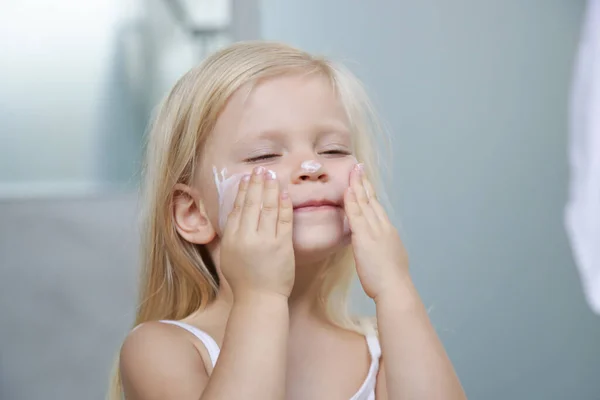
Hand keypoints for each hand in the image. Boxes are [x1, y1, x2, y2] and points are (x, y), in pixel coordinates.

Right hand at [220, 166, 294, 299]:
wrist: (259, 300)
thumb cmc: (244, 280)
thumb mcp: (229, 256)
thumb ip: (232, 234)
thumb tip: (236, 212)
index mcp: (232, 239)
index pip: (237, 208)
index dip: (242, 191)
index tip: (246, 178)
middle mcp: (247, 238)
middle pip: (252, 204)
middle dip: (256, 184)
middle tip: (260, 169)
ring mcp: (265, 241)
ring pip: (267, 208)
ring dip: (270, 189)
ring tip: (271, 176)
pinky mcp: (282, 246)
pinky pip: (284, 220)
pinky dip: (284, 205)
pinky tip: (285, 194)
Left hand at [344, 164, 408, 299]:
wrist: (395, 288)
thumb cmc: (391, 281)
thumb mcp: (390, 259)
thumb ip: (383, 249)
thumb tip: (380, 247)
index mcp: (389, 232)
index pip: (377, 208)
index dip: (370, 193)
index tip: (365, 181)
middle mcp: (383, 227)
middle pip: (372, 200)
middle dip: (364, 183)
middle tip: (358, 167)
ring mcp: (375, 231)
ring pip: (365, 204)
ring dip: (357, 186)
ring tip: (352, 171)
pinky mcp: (365, 238)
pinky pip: (356, 215)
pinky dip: (352, 202)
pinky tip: (347, 191)